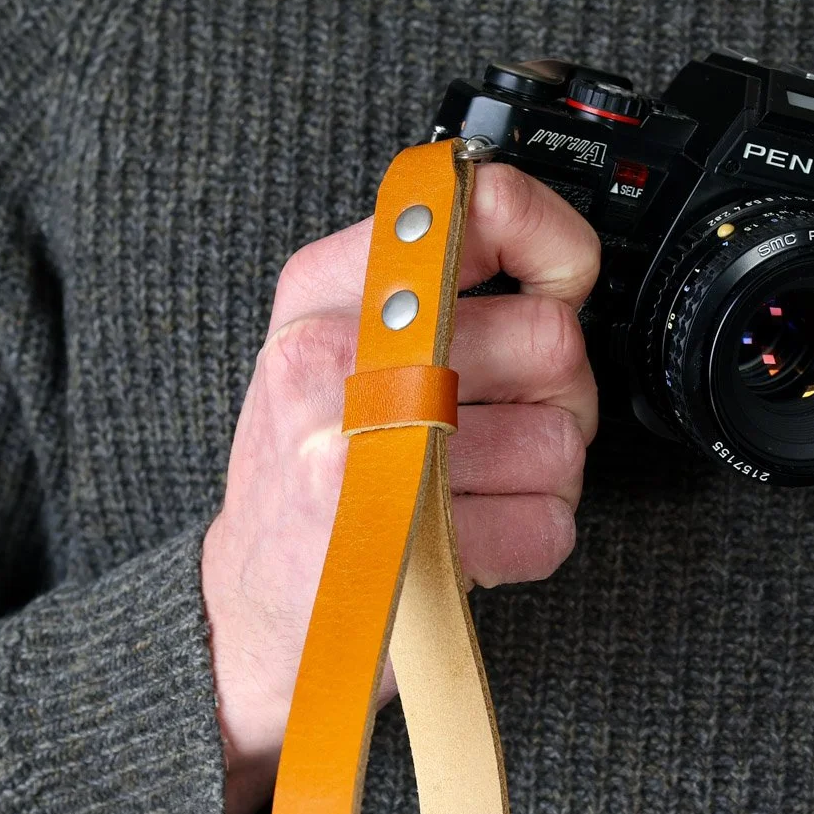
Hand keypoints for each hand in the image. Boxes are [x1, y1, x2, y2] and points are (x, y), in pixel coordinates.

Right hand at [202, 164, 600, 813]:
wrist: (249, 600)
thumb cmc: (305, 468)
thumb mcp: (328, 344)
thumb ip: (418, 285)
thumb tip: (547, 261)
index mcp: (325, 294)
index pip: (478, 213)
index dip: (554, 245)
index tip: (564, 279)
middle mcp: (340, 362)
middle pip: (550, 340)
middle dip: (561, 394)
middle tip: (514, 421)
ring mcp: (369, 457)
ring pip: (559, 440)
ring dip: (547, 477)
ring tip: (486, 487)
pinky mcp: (405, 548)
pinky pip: (547, 525)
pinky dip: (532, 539)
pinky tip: (477, 537)